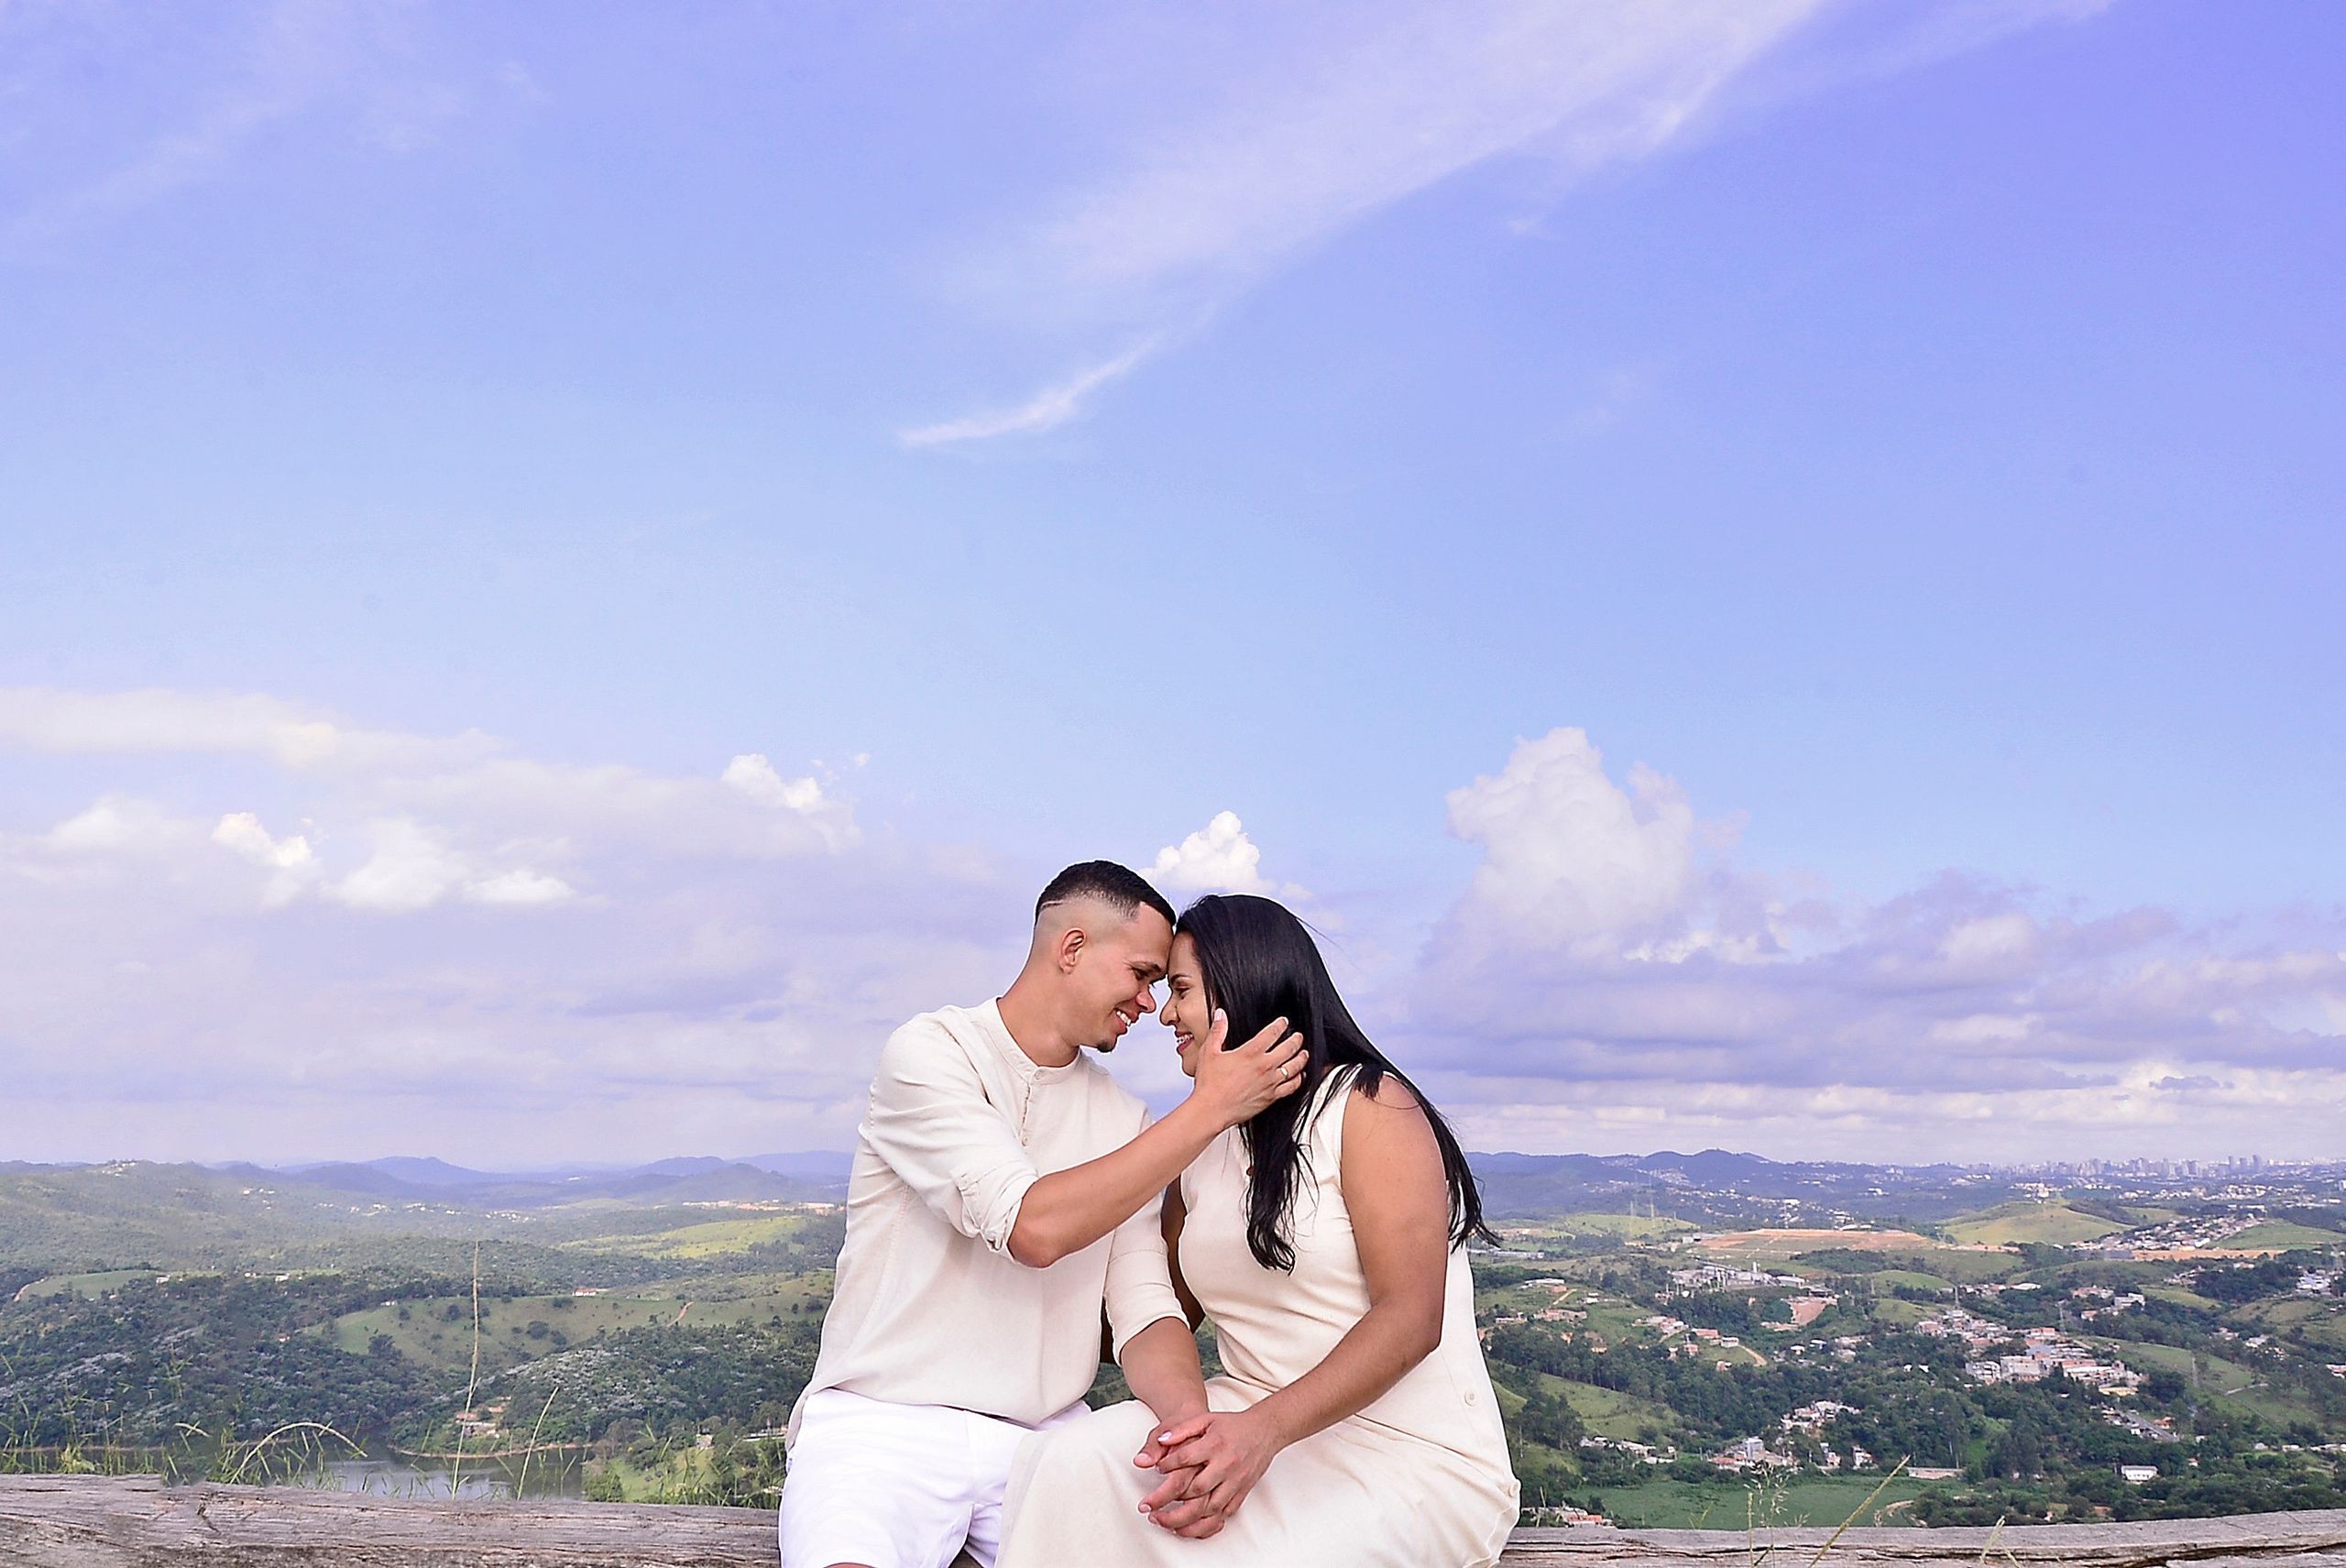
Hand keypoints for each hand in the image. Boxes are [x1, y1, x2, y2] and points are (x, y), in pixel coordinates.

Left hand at [1145, 1406, 1284, 1525]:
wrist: (1265, 1431)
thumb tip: (1162, 1440)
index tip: (1156, 1470)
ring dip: (1185, 1520)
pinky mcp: (1242, 1492)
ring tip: (1165, 1524)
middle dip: (1168, 1501)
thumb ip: (1183, 1429)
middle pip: (1195, 1490)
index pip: (1185, 1458)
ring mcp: (1235, 1481)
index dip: (1167, 1465)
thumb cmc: (1233, 1425)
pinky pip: (1225, 1514)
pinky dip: (1207, 1524)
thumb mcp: (1206, 1419)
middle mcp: (1226, 1465)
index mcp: (1215, 1444)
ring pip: (1209, 1508)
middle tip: (1148, 1507)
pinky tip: (1191, 1527)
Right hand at [1188, 1010, 1306, 1129]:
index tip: (1284, 1022)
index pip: (1273, 1032)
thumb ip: (1218, 1031)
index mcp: (1251, 1052)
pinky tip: (1300, 1076)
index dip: (1281, 1025)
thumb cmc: (1210, 1084)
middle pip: (1289, 1048)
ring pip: (1295, 1067)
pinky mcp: (1271, 1097)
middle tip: (1299, 1036)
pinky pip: (1292, 1087)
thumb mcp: (1209, 1052)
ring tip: (1304, 1053)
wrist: (1211, 1110)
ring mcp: (1270, 1082)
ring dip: (1302, 1058)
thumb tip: (1220, 1014)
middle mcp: (1264, 1066)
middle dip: (1296, 1039)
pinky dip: (1299, 1080)